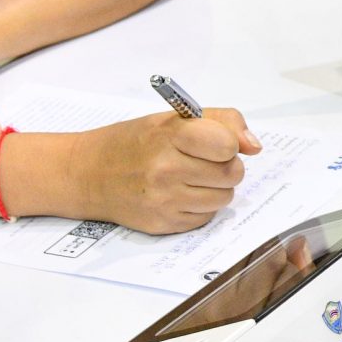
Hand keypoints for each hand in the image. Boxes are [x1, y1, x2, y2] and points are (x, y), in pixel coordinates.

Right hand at [54, 110, 260, 232]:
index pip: (227, 145)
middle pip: (233, 173)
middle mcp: (167, 169)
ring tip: (191, 177)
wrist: (88, 173)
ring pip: (224, 198)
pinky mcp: (163, 224)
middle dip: (225, 166)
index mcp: (171, 135)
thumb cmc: (134, 142)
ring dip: (216, 188)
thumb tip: (254, 146)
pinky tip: (179, 194)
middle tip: (203, 161)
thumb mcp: (173, 118)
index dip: (228, 144)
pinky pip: (206, 217)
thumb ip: (222, 122)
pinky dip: (200, 207)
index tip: (215, 143)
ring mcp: (165, 200)